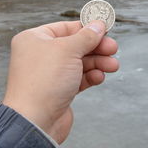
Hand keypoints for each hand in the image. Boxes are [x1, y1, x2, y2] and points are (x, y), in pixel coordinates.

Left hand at [2, 20, 118, 143]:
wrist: (35, 121)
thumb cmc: (42, 83)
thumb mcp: (68, 50)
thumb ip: (86, 36)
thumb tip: (98, 25)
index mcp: (35, 39)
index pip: (65, 27)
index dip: (86, 27)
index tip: (104, 28)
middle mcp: (40, 55)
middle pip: (75, 45)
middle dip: (96, 47)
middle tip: (112, 48)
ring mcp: (49, 73)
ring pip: (79, 63)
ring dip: (98, 63)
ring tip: (112, 65)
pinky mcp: (58, 90)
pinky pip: (78, 78)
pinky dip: (90, 76)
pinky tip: (99, 77)